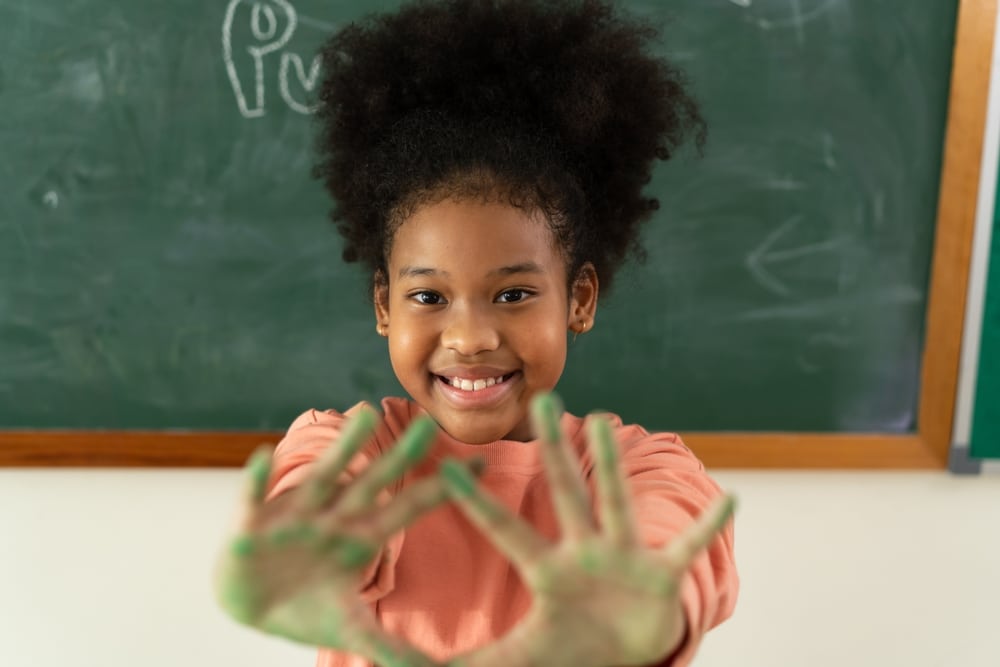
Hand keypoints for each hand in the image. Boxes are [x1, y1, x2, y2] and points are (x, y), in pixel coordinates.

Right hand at [214, 408, 444, 666]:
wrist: (249, 606)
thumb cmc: (306, 608)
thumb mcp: (350, 627)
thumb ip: (387, 646)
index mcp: (361, 538)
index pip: (409, 507)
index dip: (442, 489)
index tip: (482, 463)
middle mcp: (334, 517)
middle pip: (373, 482)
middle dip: (400, 455)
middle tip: (430, 422)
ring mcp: (295, 516)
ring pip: (324, 476)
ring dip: (344, 449)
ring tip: (366, 416)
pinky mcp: (251, 526)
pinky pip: (252, 499)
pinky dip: (254, 481)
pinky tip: (262, 458)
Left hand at [440, 393, 734, 666]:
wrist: (620, 660)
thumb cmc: (568, 652)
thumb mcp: (511, 663)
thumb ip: (459, 666)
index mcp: (547, 570)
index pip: (505, 530)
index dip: (476, 503)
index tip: (447, 465)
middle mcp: (584, 551)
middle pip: (564, 490)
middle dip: (553, 446)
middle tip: (543, 397)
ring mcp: (624, 558)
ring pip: (616, 500)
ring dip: (611, 463)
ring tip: (603, 421)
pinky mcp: (662, 576)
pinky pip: (687, 548)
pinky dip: (707, 528)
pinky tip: (728, 499)